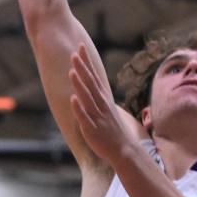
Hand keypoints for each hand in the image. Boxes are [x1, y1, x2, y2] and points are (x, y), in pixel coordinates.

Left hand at [69, 43, 128, 163]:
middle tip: (74, 53)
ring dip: (80, 84)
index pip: (93, 76)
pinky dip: (79, 108)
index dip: (87, 62)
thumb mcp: (106, 110)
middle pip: (90, 83)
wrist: (124, 150)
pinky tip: (72, 99)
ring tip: (72, 71)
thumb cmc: (113, 131)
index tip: (80, 47)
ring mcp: (97, 116)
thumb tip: (90, 87)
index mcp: (103, 99)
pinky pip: (85, 117)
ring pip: (87, 98)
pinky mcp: (92, 129)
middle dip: (82, 68)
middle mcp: (101, 105)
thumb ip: (97, 98)